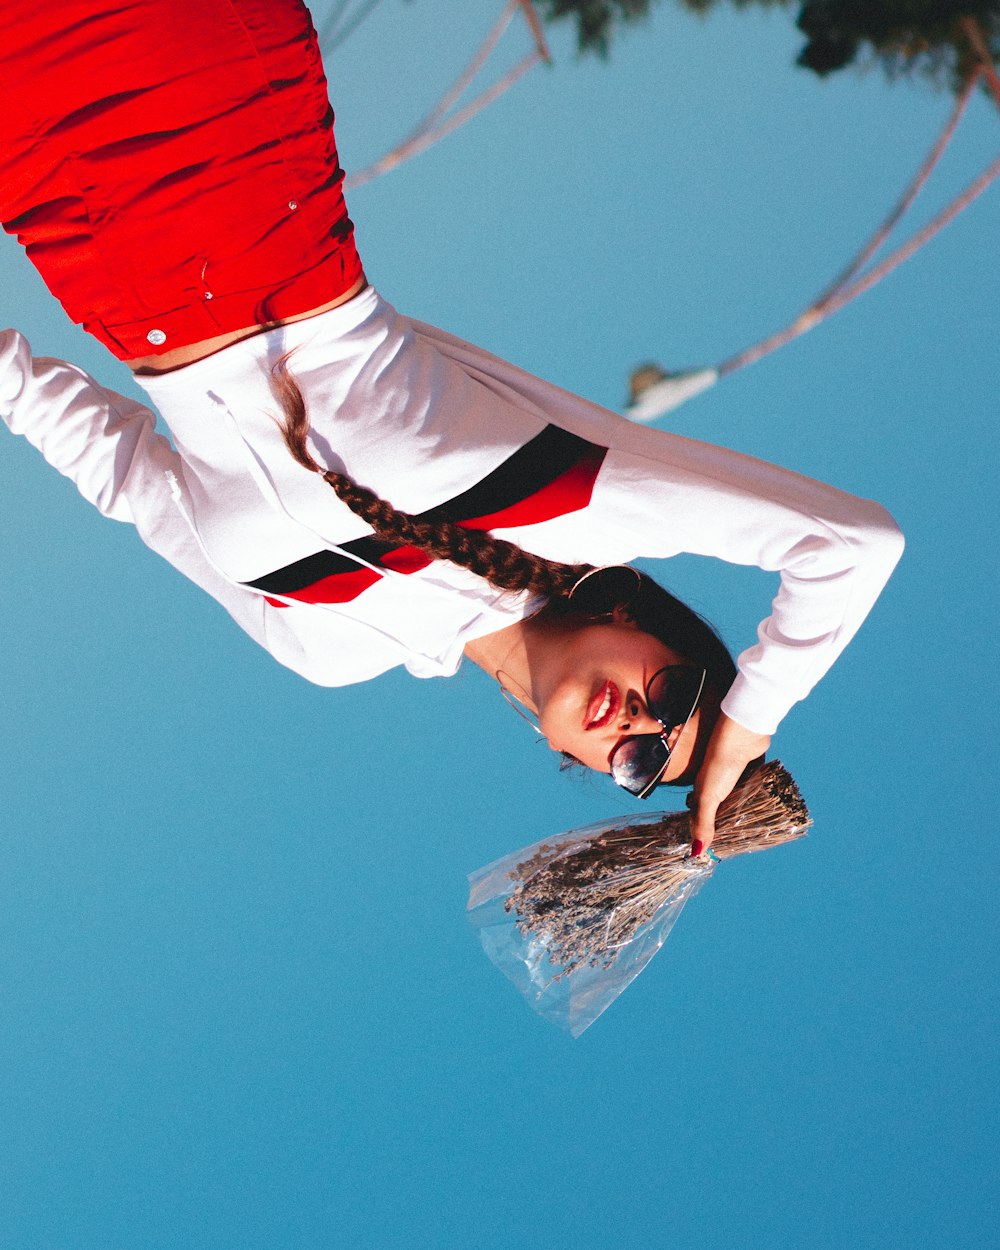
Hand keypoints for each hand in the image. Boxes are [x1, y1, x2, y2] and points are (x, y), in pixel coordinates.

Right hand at [689, 713, 770, 854]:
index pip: (701, 817)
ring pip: (738, 801)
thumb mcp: (708, 797)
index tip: (715, 851)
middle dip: (727, 826)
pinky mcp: (750, 771)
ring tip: (752, 831)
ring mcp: (734, 778)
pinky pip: (753, 789)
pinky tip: (764, 808)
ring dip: (743, 812)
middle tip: (737, 845)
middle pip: (721, 811)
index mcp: (702, 792)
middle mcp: (716, 786)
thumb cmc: (720, 764)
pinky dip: (757, 798)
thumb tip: (696, 853)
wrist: (742, 735)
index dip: (706, 833)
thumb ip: (703, 823)